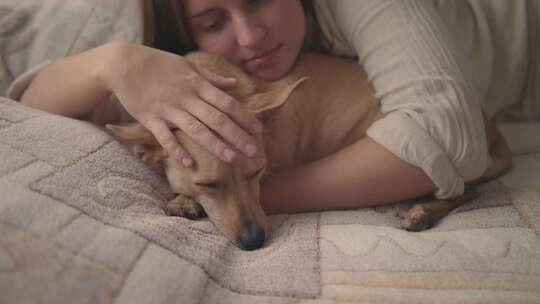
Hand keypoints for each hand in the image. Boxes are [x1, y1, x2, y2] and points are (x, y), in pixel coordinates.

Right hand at [103, 41, 261, 166]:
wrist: (123, 63)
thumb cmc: (159, 64)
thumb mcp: (188, 66)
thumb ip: (212, 78)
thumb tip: (235, 85)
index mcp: (197, 84)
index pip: (227, 103)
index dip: (244, 117)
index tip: (258, 131)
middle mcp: (186, 97)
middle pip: (216, 119)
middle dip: (237, 136)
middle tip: (253, 152)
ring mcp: (168, 109)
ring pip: (196, 130)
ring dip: (215, 145)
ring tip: (232, 158)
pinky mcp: (150, 119)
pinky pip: (165, 137)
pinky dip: (177, 150)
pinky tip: (190, 164)